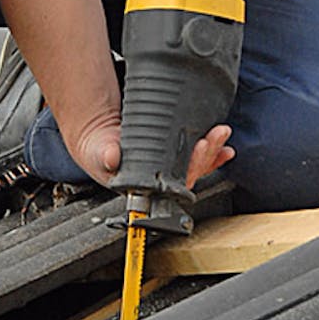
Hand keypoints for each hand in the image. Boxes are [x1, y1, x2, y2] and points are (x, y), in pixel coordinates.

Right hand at [63, 115, 235, 188]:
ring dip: (211, 150)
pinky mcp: (172, 154)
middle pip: (189, 173)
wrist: (96, 137)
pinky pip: (196, 156)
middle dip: (205, 156)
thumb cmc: (96, 149)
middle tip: (211, 138)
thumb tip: (111, 157)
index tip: (198, 149)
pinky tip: (223, 146)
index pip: (172, 184)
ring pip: (196, 164)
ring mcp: (167, 167)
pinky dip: (212, 152)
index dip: (189, 168)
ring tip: (221, 133)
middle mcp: (159, 180)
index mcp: (143, 186)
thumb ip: (102, 155)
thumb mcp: (95, 151)